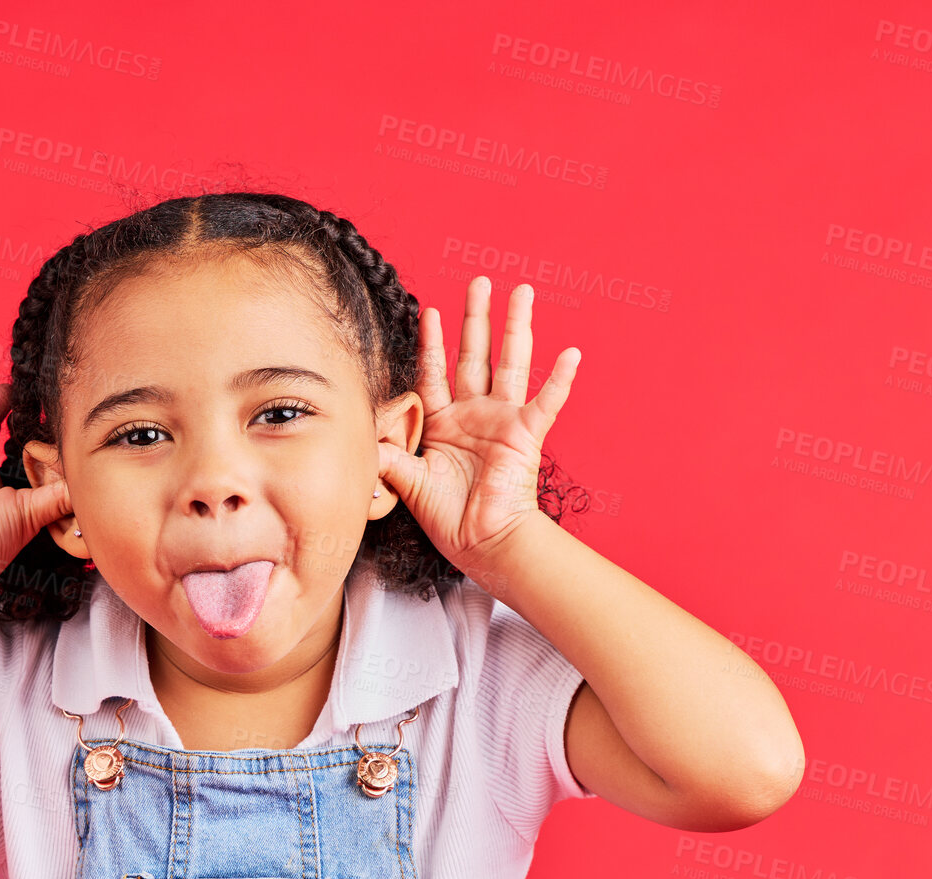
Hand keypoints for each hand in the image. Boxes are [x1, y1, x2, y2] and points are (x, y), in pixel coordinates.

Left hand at [377, 280, 580, 572]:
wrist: (482, 544)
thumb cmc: (448, 518)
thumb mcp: (407, 482)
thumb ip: (386, 454)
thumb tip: (360, 433)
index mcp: (445, 423)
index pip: (435, 373)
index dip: (431, 343)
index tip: (427, 311)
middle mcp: (475, 414)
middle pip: (475, 355)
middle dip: (476, 318)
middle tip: (478, 281)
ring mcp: (503, 421)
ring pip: (509, 363)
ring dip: (516, 327)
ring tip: (521, 291)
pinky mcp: (526, 435)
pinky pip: (545, 402)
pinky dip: (558, 380)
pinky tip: (571, 353)